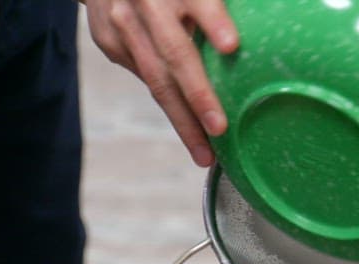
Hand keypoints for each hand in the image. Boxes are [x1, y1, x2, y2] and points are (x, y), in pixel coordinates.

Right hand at [83, 0, 239, 166]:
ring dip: (183, 120)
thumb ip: (215, 9)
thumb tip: (247, 47)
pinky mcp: (110, 43)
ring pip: (157, 79)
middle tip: (220, 128)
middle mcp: (148, 2)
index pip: (200, 1)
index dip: (215, 22)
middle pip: (175, 53)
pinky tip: (191, 132)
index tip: (232, 47)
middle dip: (198, 95)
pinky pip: (147, 81)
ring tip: (204, 153)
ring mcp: (123, 24)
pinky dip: (171, 108)